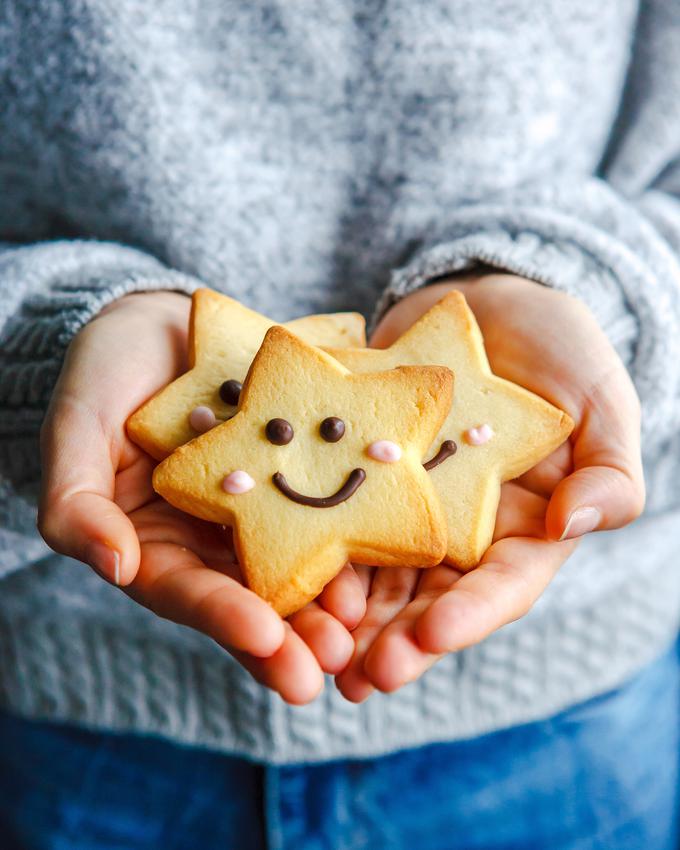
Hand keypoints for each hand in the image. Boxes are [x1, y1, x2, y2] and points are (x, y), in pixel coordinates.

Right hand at [38, 292, 362, 703]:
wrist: (161, 323)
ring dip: (333, 595)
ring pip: (302, 558)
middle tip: (329, 661)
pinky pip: (333, 498)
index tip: (263, 639)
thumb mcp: (75, 430)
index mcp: (160, 543)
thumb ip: (78, 501)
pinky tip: (392, 536)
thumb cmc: (104, 373)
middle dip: (291, 634)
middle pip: (255, 595)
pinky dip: (359, 520)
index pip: (188, 593)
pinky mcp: (304, 469)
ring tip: (365, 622)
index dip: (224, 617)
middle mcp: (218, 538)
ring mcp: (267, 505)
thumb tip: (114, 566)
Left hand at [333, 274, 644, 700]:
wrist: (486, 304)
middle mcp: (460, 532)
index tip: (434, 637)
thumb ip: (608, 470)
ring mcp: (407, 506)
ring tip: (315, 646)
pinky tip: (279, 572)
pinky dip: (311, 544)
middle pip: (430, 600)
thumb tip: (581, 522)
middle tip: (363, 676)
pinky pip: (333, 514)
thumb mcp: (602, 404)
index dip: (470, 615)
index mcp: (523, 530)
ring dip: (347, 616)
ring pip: (375, 574)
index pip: (501, 586)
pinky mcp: (362, 475)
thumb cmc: (559, 352)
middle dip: (398, 640)